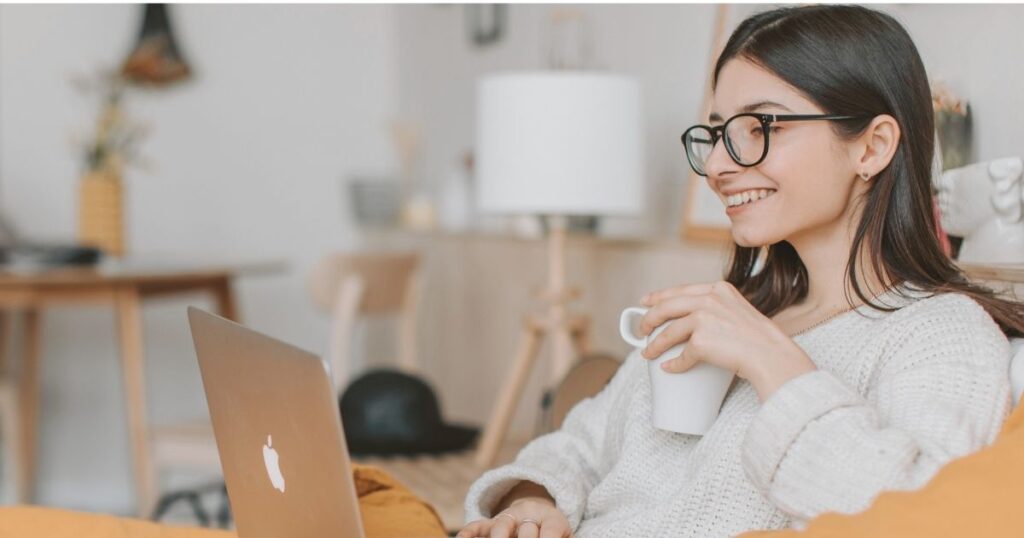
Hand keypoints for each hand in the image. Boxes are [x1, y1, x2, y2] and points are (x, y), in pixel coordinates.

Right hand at [456, 497, 571, 537]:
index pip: (552, 529)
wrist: (538, 516)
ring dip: (500, 537)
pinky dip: (469, 533)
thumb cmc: (552, 533)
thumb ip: (555, 535)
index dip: (548, 537)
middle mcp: (528, 515)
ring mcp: (507, 520)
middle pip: (527, 528)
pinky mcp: (490, 526)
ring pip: (502, 526)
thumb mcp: (560, 534)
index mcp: (552, 519)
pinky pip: (477, 526)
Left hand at [638, 280, 815, 400]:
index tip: (645, 302)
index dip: (659, 296)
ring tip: (647, 353)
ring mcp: (704, 318)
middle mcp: (710, 299)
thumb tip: (691, 320)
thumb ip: (718, 308)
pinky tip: (669, 368)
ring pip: (669, 332)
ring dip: (654, 344)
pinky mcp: (701, 341)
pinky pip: (681, 355)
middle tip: (641, 330)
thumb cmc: (760, 340)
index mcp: (719, 289)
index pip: (680, 289)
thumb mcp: (739, 310)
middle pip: (667, 307)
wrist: (772, 356)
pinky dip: (674, 364)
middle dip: (648, 319)